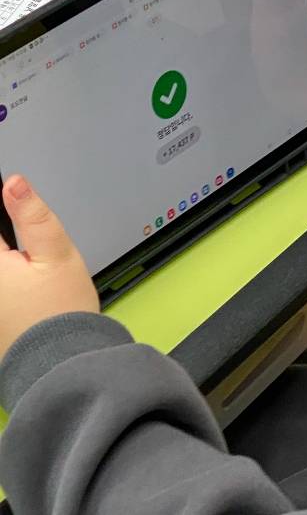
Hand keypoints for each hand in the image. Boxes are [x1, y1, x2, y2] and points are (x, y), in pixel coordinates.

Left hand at [0, 175, 99, 358]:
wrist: (63, 361)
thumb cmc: (62, 311)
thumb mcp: (57, 253)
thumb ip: (34, 216)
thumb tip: (14, 183)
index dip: (6, 208)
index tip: (14, 203)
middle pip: (0, 248)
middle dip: (12, 241)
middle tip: (27, 241)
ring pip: (4, 263)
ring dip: (13, 257)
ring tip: (33, 269)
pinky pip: (7, 285)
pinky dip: (13, 272)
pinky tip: (26, 281)